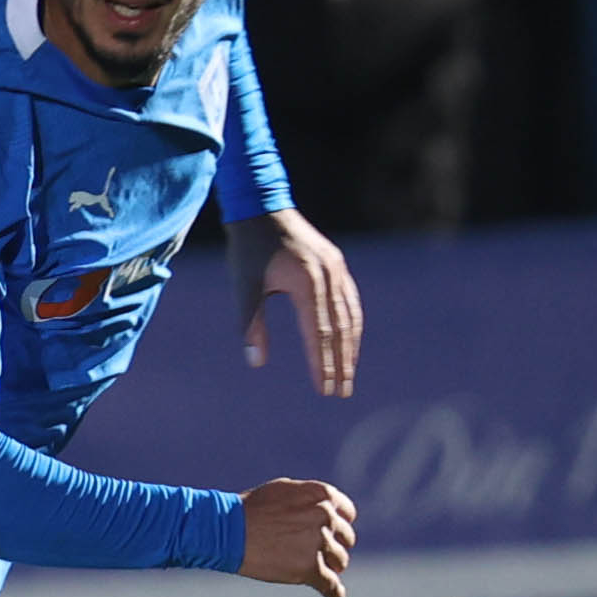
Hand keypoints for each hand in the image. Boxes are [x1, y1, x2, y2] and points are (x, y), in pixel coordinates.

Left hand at [230, 211, 362, 396]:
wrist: (260, 206)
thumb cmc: (248, 249)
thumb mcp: (245, 288)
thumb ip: (251, 325)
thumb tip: (256, 363)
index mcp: (306, 283)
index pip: (318, 334)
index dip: (322, 363)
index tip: (324, 389)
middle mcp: (328, 276)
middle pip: (339, 329)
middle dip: (341, 363)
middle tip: (341, 391)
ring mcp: (336, 268)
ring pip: (349, 315)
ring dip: (350, 346)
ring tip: (348, 373)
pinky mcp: (336, 263)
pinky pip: (350, 299)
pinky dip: (351, 323)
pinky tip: (349, 339)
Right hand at [237, 477, 356, 596]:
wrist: (228, 530)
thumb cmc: (251, 509)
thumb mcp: (286, 491)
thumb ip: (311, 500)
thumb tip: (329, 510)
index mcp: (323, 495)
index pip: (347, 514)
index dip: (338, 526)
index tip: (332, 535)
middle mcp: (326, 516)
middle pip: (346, 539)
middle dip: (333, 547)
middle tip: (315, 553)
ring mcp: (319, 543)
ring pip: (340, 562)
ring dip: (330, 567)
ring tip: (313, 569)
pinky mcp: (310, 568)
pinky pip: (332, 585)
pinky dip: (334, 592)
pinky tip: (335, 596)